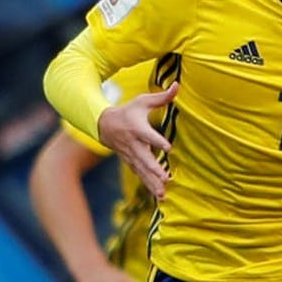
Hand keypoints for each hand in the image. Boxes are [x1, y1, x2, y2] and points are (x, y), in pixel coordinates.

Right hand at [98, 83, 176, 198]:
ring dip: (152, 183)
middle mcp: (134, 145)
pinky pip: (141, 176)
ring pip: (143, 171)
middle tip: (165, 178)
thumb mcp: (142, 101)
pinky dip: (149, 186)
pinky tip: (159, 196)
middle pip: (145, 158)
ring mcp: (132, 156)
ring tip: (163, 194)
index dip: (158, 141)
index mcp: (138, 129)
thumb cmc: (128, 111)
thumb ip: (162, 97)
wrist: (104, 125)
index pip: (149, 136)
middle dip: (154, 169)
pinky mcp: (131, 163)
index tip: (168, 148)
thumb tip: (178, 85)